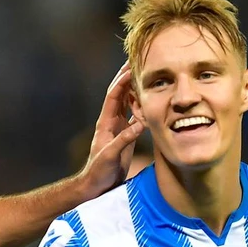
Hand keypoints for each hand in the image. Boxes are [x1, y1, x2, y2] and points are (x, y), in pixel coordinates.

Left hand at [79, 63, 145, 197]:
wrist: (96, 184)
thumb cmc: (99, 171)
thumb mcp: (110, 155)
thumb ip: (124, 140)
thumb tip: (140, 124)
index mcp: (105, 122)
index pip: (114, 96)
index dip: (122, 81)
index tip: (132, 68)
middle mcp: (111, 121)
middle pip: (120, 94)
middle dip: (127, 78)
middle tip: (137, 62)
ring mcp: (118, 128)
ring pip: (127, 103)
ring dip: (135, 89)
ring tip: (146, 75)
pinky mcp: (125, 136)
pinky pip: (134, 116)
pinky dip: (141, 106)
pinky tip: (150, 100)